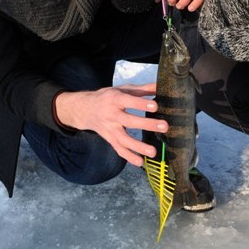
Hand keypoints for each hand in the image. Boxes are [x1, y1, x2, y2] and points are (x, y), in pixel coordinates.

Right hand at [54, 83, 168, 166]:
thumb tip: (161, 85)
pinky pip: (119, 149)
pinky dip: (129, 157)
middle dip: (147, 124)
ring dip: (138, 147)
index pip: (129, 101)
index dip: (141, 104)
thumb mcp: (122, 89)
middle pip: (130, 121)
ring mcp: (110, 129)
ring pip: (123, 139)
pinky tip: (140, 162)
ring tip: (153, 152)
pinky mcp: (109, 139)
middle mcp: (111, 115)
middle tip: (164, 126)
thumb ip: (142, 89)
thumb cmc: (108, 97)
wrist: (84, 109)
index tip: (155, 106)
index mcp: (115, 99)